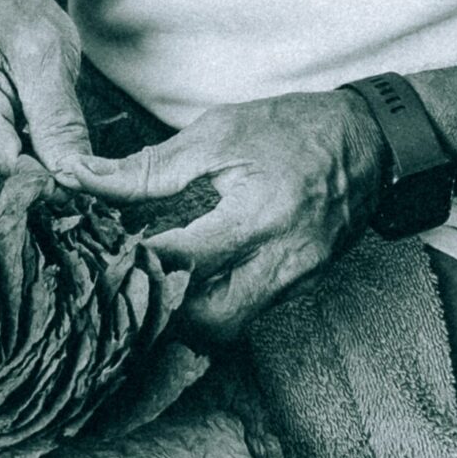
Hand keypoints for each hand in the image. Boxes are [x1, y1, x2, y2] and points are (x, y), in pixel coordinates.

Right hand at [0, 0, 93, 172]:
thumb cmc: (23, 17)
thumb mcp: (51, 58)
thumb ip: (59, 121)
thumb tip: (73, 177)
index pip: (3, 171)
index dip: (44, 180)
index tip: (71, 169)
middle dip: (29, 176)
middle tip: (55, 146)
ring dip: (15, 172)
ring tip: (32, 135)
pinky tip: (15, 140)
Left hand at [65, 91, 385, 340]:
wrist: (371, 141)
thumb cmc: (293, 128)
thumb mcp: (218, 133)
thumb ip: (151, 167)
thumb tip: (84, 177)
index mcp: (259, 215)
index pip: (182, 261)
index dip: (135, 262)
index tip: (102, 250)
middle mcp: (281, 261)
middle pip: (207, 324)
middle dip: (161, 310)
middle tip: (128, 279)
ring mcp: (296, 281)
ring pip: (227, 329)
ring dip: (184, 315)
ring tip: (153, 282)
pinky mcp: (301, 286)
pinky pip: (248, 314)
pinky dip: (212, 304)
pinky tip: (189, 281)